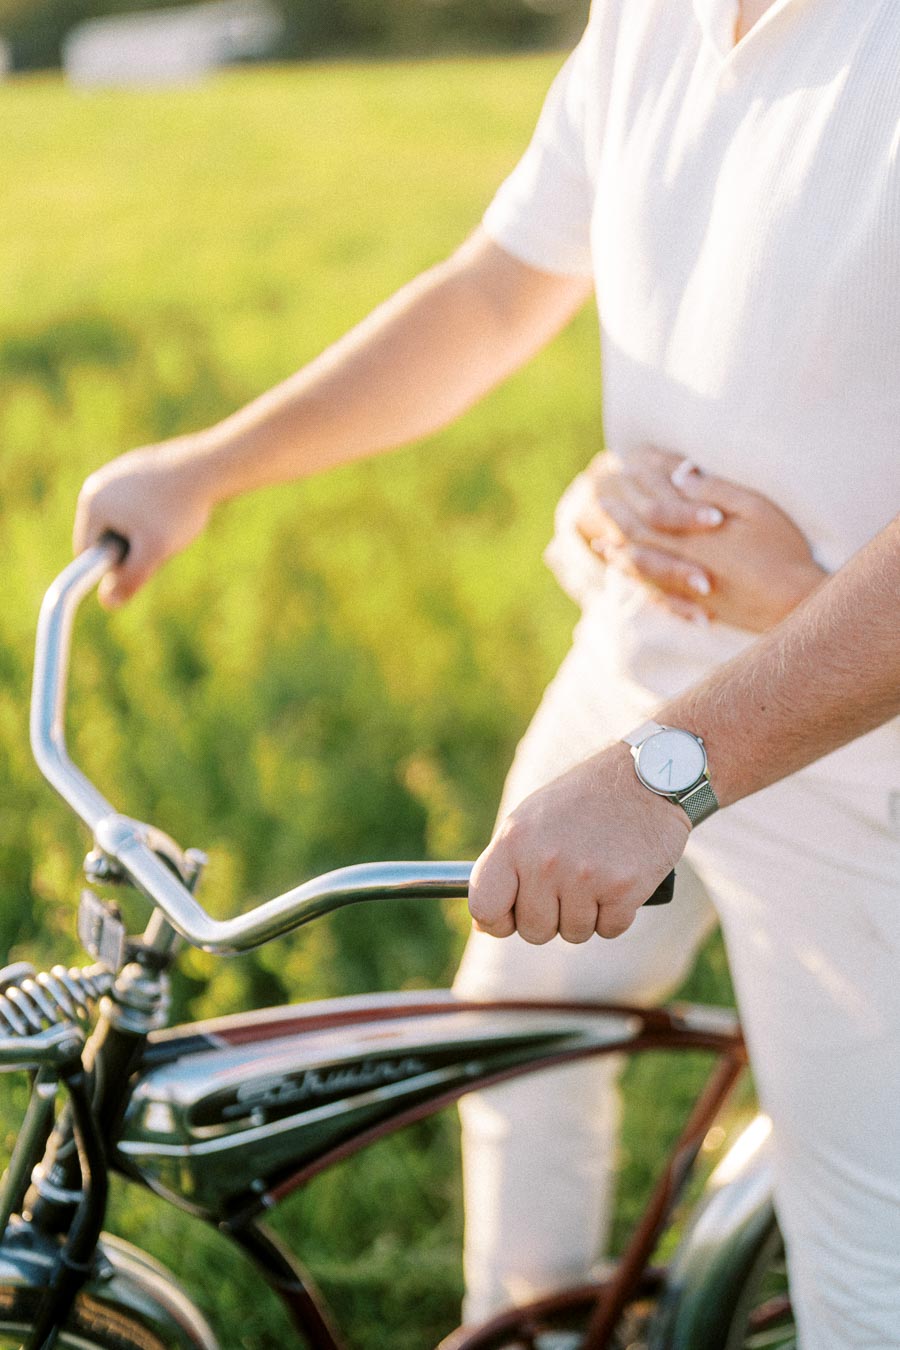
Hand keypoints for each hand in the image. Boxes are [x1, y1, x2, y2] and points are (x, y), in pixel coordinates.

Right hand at [73, 439, 214, 606]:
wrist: (207, 467)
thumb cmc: (178, 509)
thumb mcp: (154, 551)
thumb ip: (130, 579)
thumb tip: (108, 604)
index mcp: (91, 503)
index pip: (85, 552)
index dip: (112, 567)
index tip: (141, 563)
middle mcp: (96, 485)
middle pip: (104, 536)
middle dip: (130, 547)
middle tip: (162, 543)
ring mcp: (115, 474)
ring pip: (122, 521)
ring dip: (143, 532)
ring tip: (170, 524)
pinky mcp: (134, 468)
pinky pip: (135, 504)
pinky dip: (152, 513)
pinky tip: (174, 509)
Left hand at [468, 744, 688, 943]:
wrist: (648, 775)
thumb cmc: (584, 801)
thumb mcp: (532, 818)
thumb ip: (506, 865)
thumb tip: (484, 922)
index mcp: (514, 840)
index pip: (484, 906)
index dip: (496, 921)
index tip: (510, 918)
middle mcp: (544, 860)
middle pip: (533, 931)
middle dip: (550, 917)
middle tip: (569, 884)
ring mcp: (584, 876)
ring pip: (574, 933)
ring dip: (587, 914)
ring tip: (597, 873)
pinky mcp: (622, 888)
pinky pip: (609, 929)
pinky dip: (617, 913)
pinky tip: (619, 879)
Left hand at [576, 447, 826, 631]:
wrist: (796, 602)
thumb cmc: (783, 549)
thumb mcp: (755, 508)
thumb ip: (715, 491)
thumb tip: (681, 472)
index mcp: (694, 534)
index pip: (655, 507)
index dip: (638, 489)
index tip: (626, 470)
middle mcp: (683, 562)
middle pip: (640, 538)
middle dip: (617, 519)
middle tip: (599, 504)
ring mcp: (688, 588)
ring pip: (642, 569)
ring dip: (620, 555)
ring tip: (602, 545)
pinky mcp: (698, 607)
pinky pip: (656, 596)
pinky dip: (638, 585)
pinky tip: (632, 582)